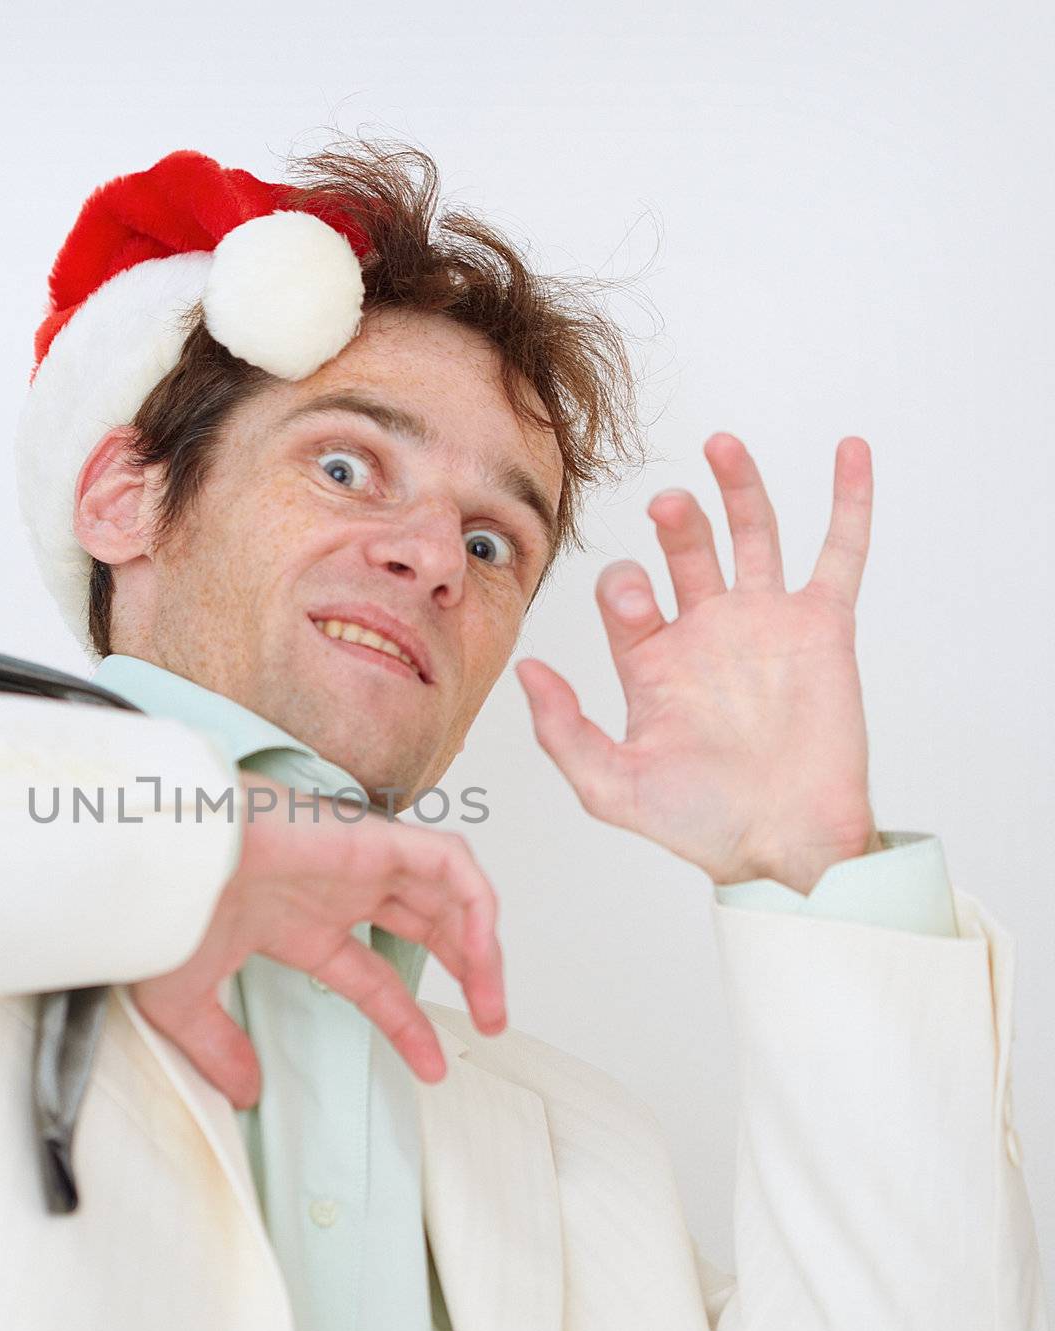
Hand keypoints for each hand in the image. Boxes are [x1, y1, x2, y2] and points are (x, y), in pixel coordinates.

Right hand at [131, 775, 506, 1108]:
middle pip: (427, 925)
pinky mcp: (373, 838)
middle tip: (492, 1023)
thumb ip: (218, 1048)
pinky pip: (449, 862)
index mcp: (300, 922)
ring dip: (481, 944)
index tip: (433, 1070)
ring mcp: (358, 861)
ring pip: (449, 893)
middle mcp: (337, 889)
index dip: (409, 1023)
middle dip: (469, 972)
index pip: (374, 976)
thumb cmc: (159, 908)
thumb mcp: (184, 1001)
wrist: (158, 859)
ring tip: (493, 1001)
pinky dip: (475, 901)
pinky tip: (475, 951)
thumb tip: (246, 1093)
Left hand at [515, 434, 880, 894]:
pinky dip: (847, 500)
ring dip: (737, 487)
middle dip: (675, 524)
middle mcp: (705, 633)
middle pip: (684, 552)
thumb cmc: (699, 824)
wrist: (784, 843)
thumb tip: (524, 669)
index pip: (625, 597)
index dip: (621, 585)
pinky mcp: (822, 626)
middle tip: (667, 506)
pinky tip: (846, 451)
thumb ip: (561, 729)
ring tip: (719, 446)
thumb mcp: (609, 784)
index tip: (632, 597)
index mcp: (652, 662)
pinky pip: (840, 551)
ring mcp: (764, 623)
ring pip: (752, 534)